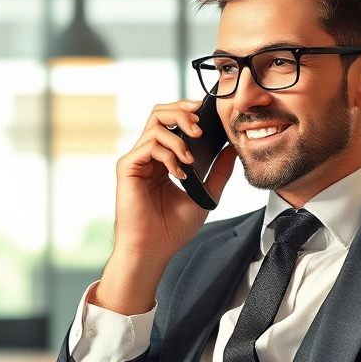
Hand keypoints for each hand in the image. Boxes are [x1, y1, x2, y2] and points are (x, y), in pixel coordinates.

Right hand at [95, 101, 237, 314]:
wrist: (154, 249)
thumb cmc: (173, 228)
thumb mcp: (205, 195)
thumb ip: (217, 172)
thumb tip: (233, 150)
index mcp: (163, 159)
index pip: (172, 122)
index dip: (189, 113)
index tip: (208, 114)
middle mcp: (148, 156)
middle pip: (160, 112)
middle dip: (183, 112)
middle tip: (200, 126)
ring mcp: (136, 160)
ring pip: (156, 123)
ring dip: (180, 136)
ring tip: (191, 158)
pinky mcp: (127, 167)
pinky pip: (150, 145)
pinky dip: (169, 154)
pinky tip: (179, 172)